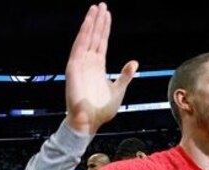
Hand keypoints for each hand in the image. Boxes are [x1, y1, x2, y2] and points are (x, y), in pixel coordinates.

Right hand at [66, 3, 137, 134]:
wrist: (90, 121)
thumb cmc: (102, 109)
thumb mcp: (119, 90)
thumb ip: (125, 76)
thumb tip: (134, 62)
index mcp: (98, 67)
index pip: (102, 43)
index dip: (105, 29)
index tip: (107, 15)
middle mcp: (89, 62)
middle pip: (94, 37)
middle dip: (98, 21)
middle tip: (102, 5)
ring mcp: (80, 63)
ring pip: (86, 38)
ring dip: (91, 23)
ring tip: (95, 8)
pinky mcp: (74, 67)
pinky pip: (79, 47)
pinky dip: (83, 34)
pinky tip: (88, 23)